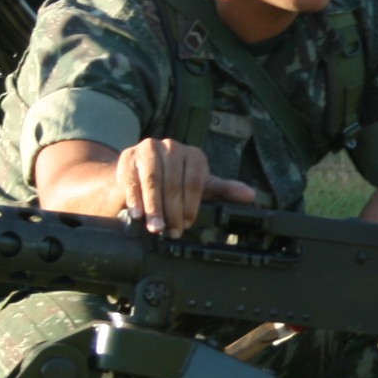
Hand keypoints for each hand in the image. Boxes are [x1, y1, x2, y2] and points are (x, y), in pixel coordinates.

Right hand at [109, 137, 255, 236]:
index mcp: (192, 155)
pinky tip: (136, 214)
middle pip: (173, 181)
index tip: (187, 224)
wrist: (138, 178)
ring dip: (154, 206)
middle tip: (171, 231)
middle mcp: (171, 146)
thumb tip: (250, 195)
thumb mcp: (200, 189)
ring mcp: (148, 149)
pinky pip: (132, 178)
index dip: (190, 205)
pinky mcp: (128, 156)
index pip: (194, 180)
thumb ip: (223, 191)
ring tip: (154, 226)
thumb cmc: (172, 185)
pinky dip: (134, 198)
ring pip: (152, 180)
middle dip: (172, 210)